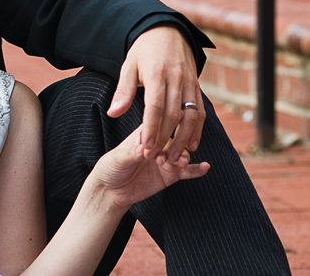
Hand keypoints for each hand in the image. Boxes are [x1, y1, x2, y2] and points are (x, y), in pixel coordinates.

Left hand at [93, 126, 209, 208]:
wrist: (110, 190)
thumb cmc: (110, 167)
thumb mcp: (118, 158)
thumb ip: (133, 152)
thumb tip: (146, 147)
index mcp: (144, 133)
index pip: (158, 124)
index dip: (161, 130)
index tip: (159, 138)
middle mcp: (158, 143)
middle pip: (174, 137)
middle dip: (173, 145)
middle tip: (163, 157)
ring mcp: (166, 158)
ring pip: (182, 152)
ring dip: (183, 156)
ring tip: (178, 162)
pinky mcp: (171, 175)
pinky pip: (188, 171)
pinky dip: (197, 169)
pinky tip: (205, 167)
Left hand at [107, 25, 205, 163]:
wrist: (167, 31)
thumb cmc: (143, 51)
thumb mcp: (128, 66)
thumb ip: (123, 91)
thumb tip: (113, 113)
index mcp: (157, 74)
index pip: (156, 106)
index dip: (151, 128)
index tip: (146, 147)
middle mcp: (177, 79)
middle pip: (174, 115)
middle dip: (166, 139)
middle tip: (156, 158)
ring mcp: (190, 83)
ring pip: (192, 116)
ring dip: (184, 139)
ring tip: (174, 158)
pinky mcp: (197, 86)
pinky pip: (201, 111)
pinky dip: (198, 130)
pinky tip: (192, 145)